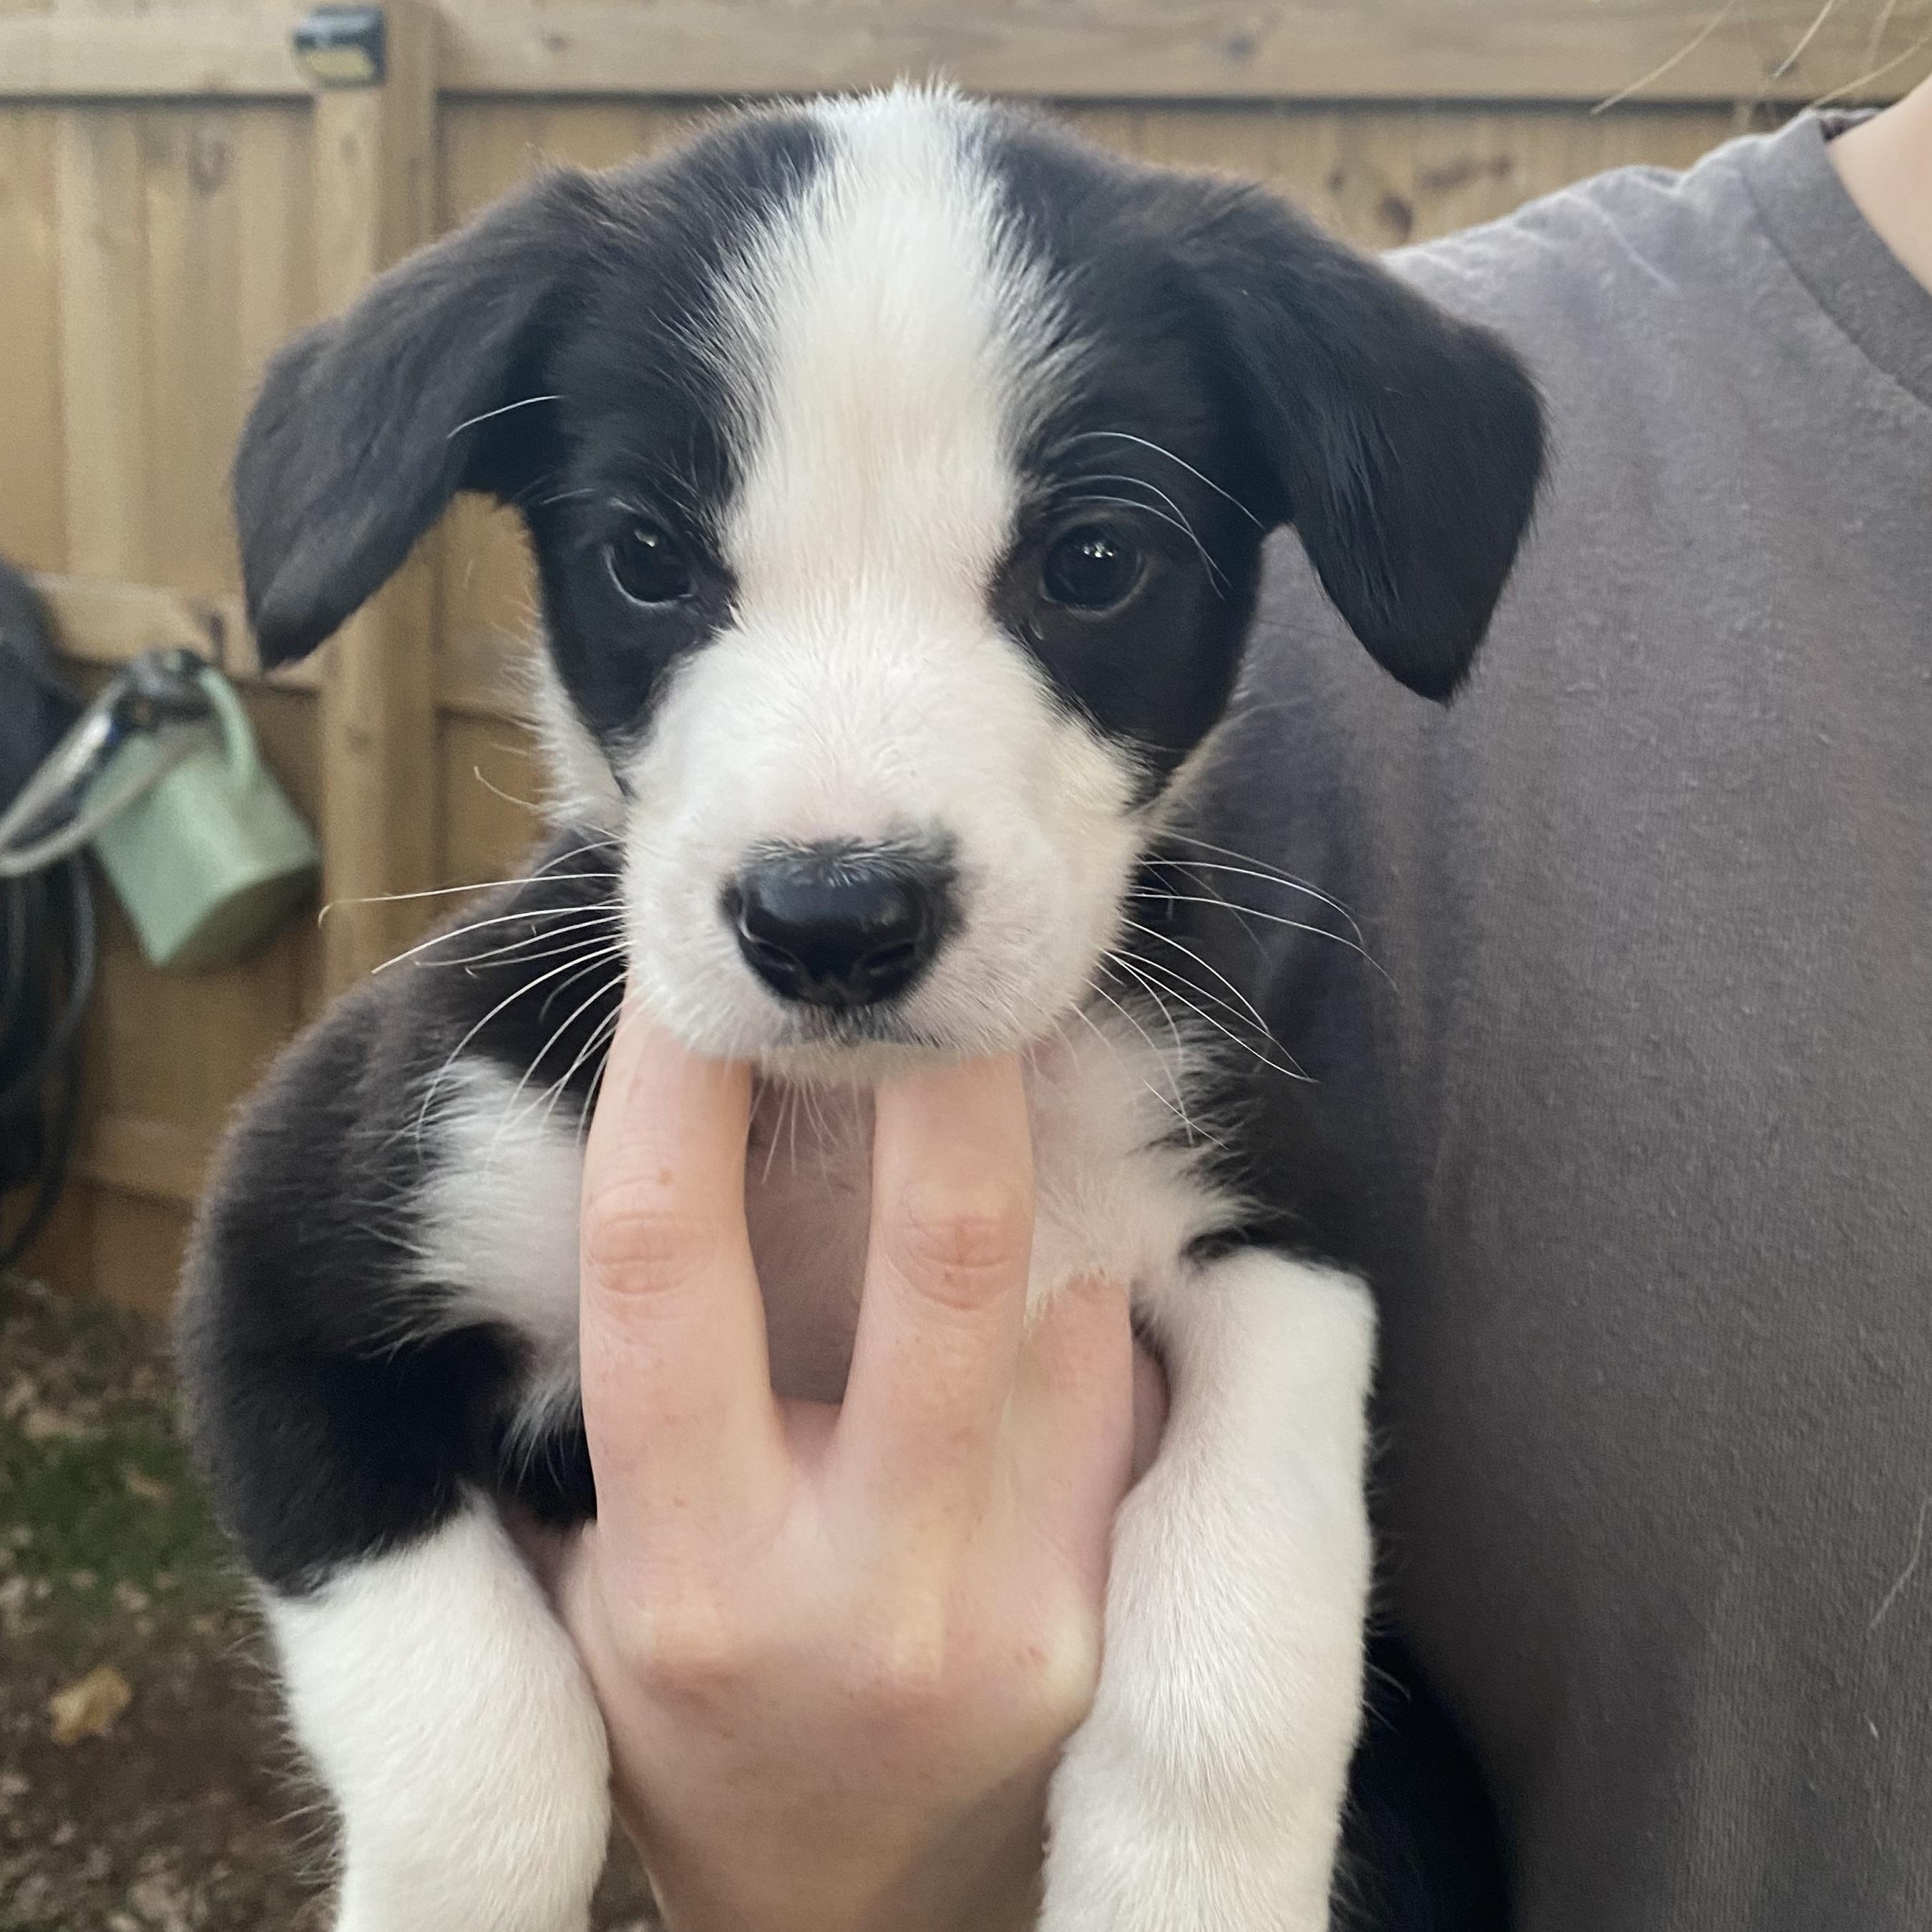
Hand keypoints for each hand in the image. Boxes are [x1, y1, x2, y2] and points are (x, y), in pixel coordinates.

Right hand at [551, 1005, 1164, 1931]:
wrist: (853, 1910)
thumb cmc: (700, 1709)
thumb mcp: (609, 1581)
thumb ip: (631, 1404)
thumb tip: (679, 1146)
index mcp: (682, 1566)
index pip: (664, 1261)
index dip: (679, 1084)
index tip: (701, 969)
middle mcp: (847, 1590)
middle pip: (942, 1255)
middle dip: (948, 1078)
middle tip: (940, 966)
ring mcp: (1001, 1613)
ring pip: (1061, 1307)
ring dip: (1030, 1182)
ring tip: (1000, 1093)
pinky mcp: (1101, 1626)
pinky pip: (1115, 1392)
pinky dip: (1084, 1304)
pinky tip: (1056, 1276)